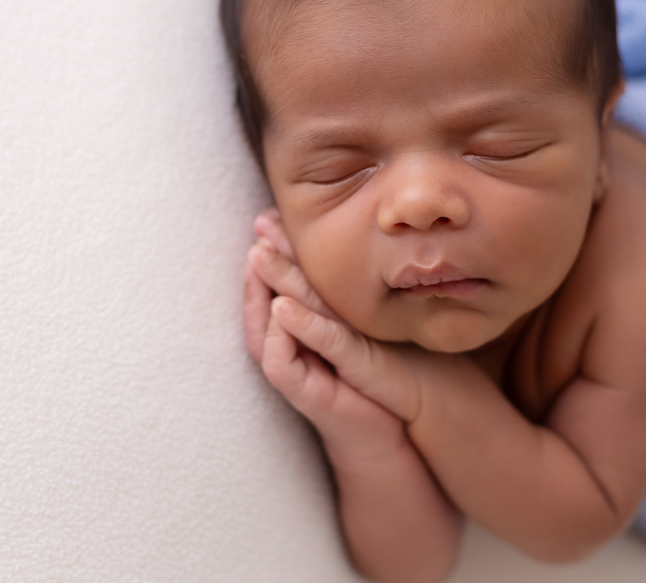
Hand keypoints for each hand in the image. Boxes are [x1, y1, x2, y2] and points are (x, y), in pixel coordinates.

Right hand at [244, 211, 427, 466]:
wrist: (387, 429)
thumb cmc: (370, 373)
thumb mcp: (355, 325)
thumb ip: (340, 295)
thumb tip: (342, 247)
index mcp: (295, 328)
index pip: (274, 283)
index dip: (272, 250)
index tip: (271, 216)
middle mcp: (285, 345)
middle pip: (262, 297)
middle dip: (261, 261)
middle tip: (260, 226)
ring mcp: (290, 369)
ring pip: (264, 325)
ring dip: (259, 292)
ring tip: (258, 256)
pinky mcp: (302, 394)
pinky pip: (280, 362)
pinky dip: (278, 336)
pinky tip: (279, 310)